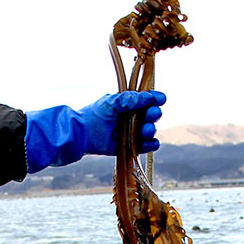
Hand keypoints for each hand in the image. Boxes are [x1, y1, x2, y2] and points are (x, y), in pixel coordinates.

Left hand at [24, 90, 166, 172]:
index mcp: (129, 104)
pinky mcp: (130, 146)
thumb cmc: (95, 115)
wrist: (82, 133)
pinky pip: (146, 146)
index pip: (147, 100)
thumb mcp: (112, 102)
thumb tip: (148, 97)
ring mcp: (132, 132)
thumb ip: (130, 99)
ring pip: (149, 131)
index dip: (155, 98)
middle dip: (154, 114)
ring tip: (146, 129)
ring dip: (151, 129)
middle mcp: (132, 118)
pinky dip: (151, 145)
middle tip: (152, 113)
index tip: (161, 98)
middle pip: (151, 115)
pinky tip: (150, 142)